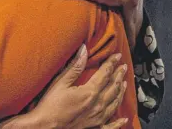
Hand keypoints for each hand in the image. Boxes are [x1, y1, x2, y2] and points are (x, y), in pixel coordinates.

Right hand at [0, 45, 128, 128]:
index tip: (117, 55)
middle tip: (124, 66)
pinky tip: (124, 119)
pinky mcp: (95, 126)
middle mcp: (98, 104)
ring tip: (124, 83)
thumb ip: (75, 66)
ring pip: (115, 103)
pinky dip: (119, 122)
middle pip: (113, 87)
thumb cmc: (51, 104)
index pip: (105, 74)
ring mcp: (98, 117)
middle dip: (119, 75)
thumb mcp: (61, 82)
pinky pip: (111, 125)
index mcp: (90, 92)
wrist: (46, 126)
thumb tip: (84, 50)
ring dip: (121, 92)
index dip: (111, 63)